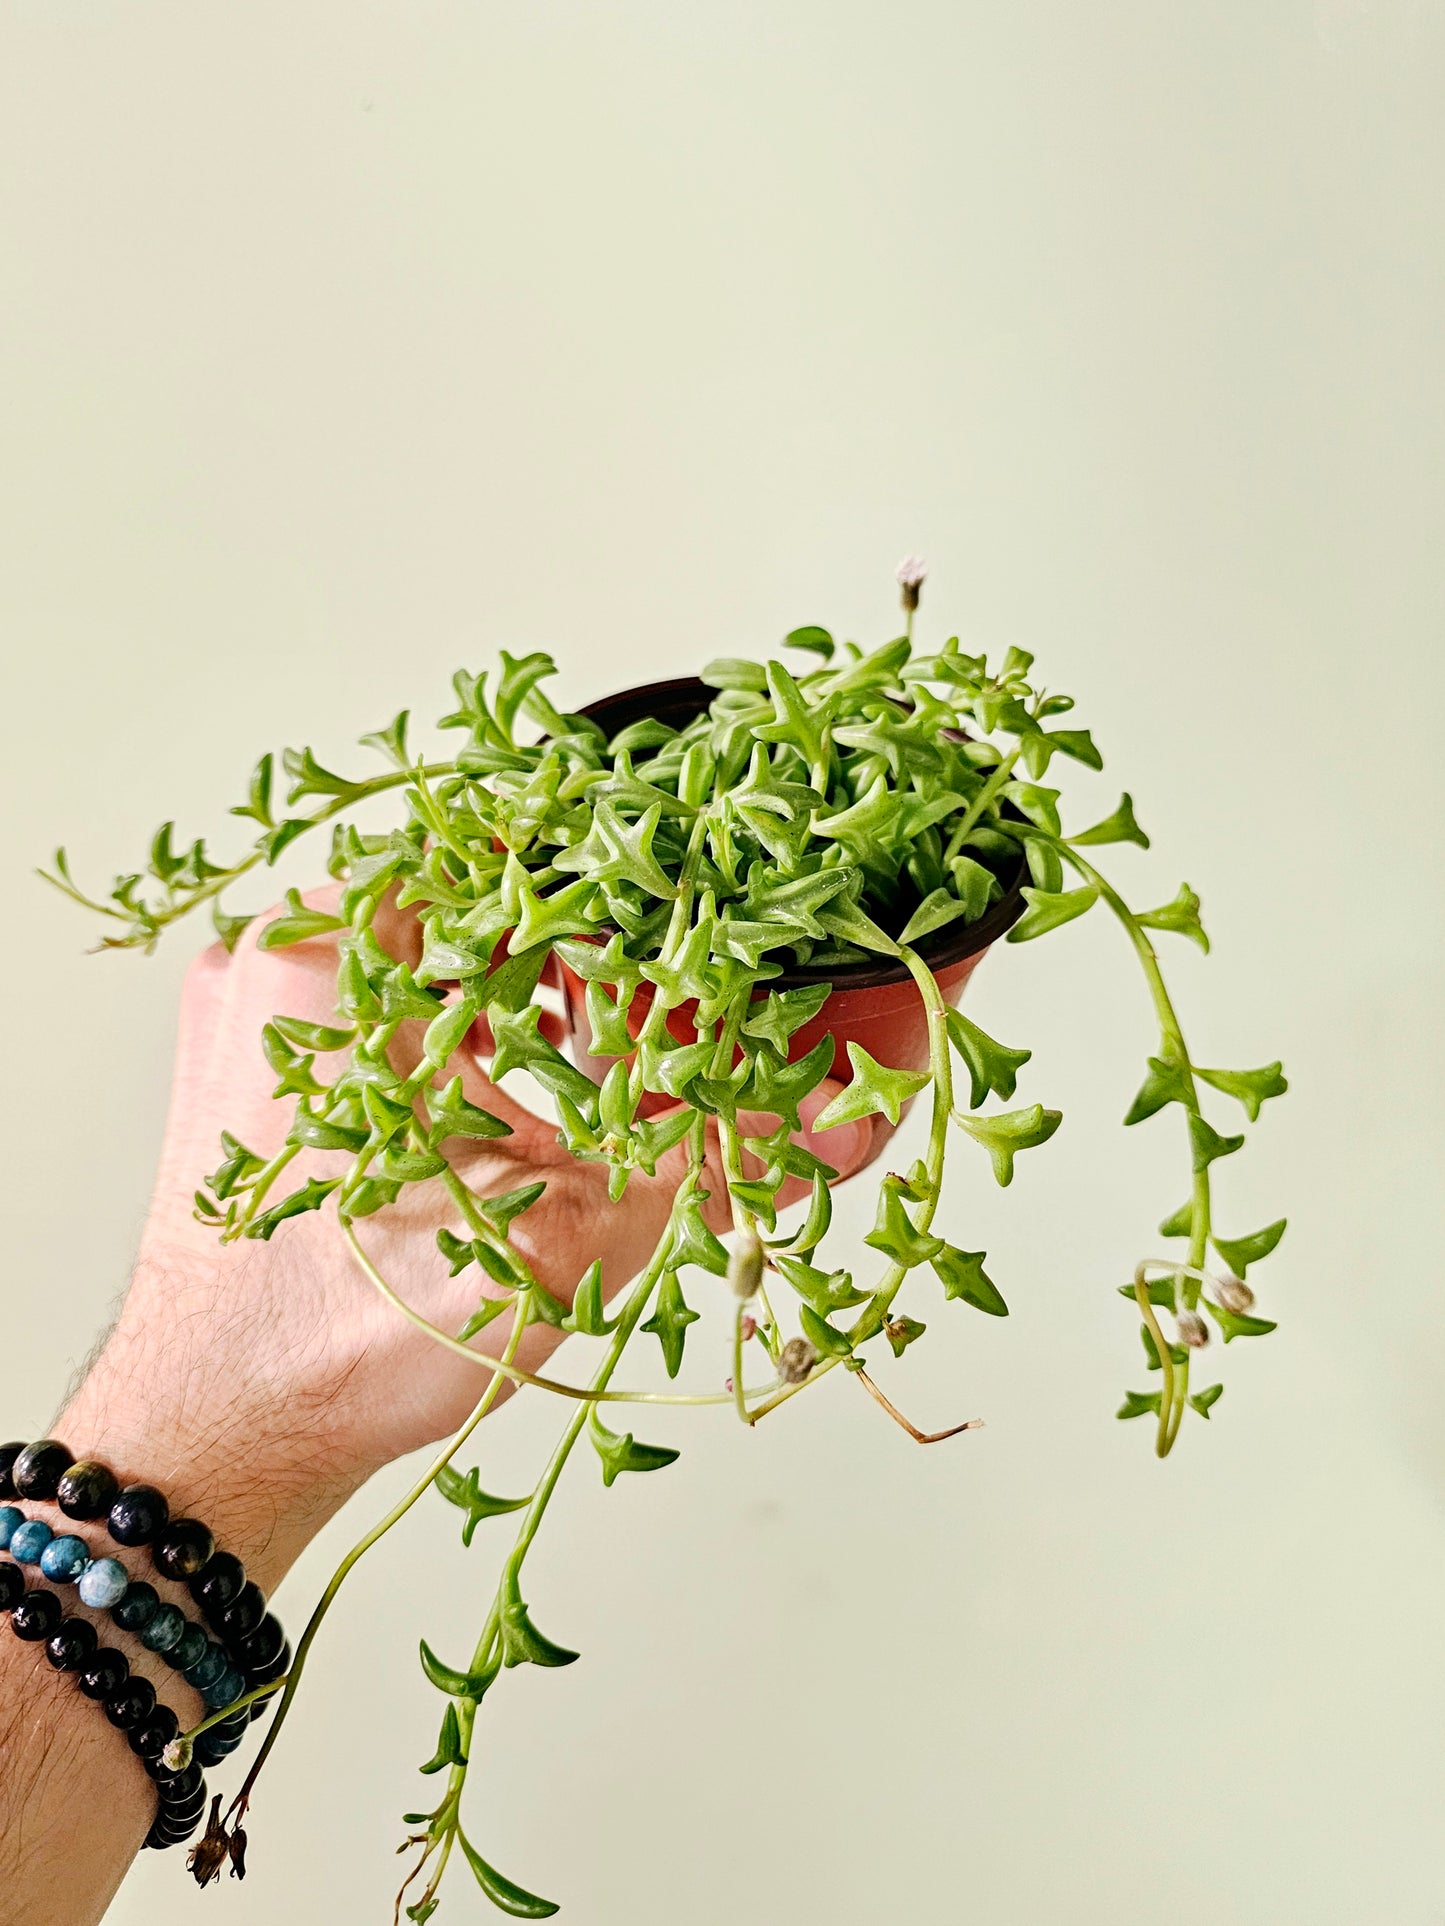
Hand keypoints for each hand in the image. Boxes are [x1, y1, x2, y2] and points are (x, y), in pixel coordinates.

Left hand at [60, 895, 876, 1591]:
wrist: (216, 1436)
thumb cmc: (350, 1340)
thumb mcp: (563, 1236)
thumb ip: (710, 1159)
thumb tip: (833, 1120)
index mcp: (335, 954)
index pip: (513, 857)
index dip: (622, 902)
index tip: (686, 955)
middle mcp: (277, 953)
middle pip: (468, 894)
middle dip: (578, 951)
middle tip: (652, 1012)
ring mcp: (248, 1007)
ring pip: (420, 945)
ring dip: (517, 985)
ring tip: (590, 1049)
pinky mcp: (243, 1063)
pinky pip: (369, 997)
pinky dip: (451, 1023)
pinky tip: (507, 1084)